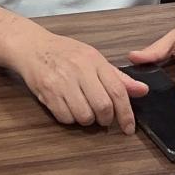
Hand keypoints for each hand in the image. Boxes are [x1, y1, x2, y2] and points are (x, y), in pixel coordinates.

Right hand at [15, 28, 147, 133]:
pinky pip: (65, 118)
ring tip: (82, 108)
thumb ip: (117, 77)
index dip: (126, 114)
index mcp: (93, 59)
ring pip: (84, 116)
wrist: (32, 46)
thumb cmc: (64, 52)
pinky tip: (67, 106)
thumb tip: (142, 90)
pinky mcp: (47, 92)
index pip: (117, 91)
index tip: (129, 127)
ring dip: (86, 119)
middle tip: (102, 118)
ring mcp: (61, 81)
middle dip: (105, 119)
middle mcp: (79, 69)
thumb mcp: (92, 58)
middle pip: (102, 107)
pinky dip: (69, 118)